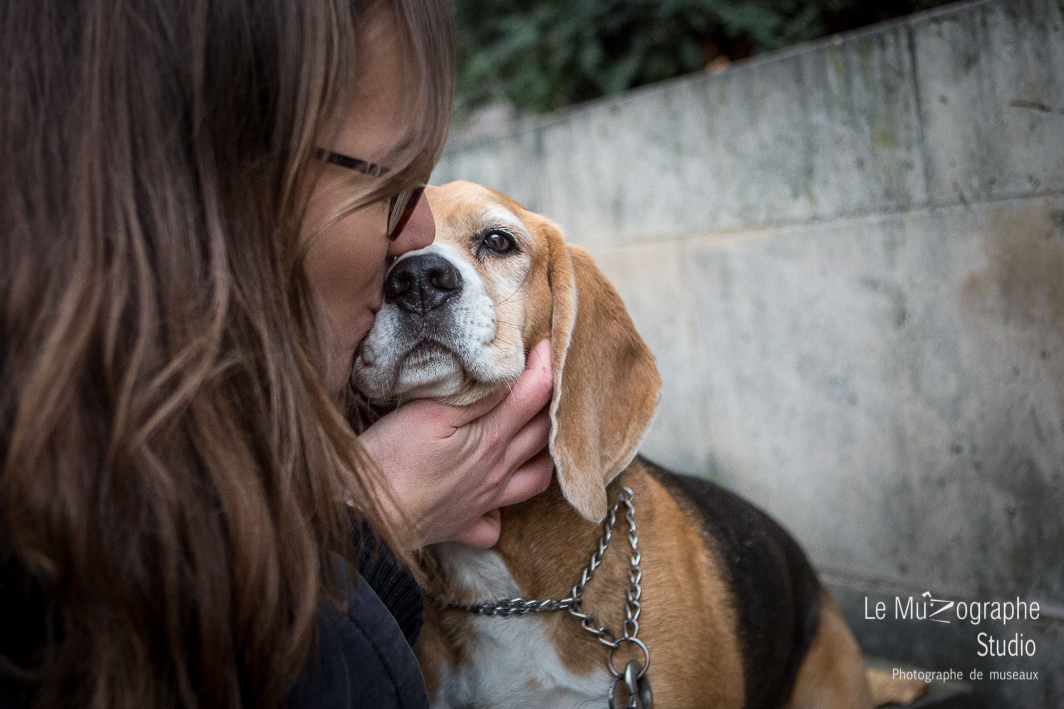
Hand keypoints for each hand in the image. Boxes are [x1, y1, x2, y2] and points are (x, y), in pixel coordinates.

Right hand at [359, 339, 553, 547]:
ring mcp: (483, 502)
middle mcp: (497, 472)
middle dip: (553, 403)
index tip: (546, 342)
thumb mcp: (429, 412)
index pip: (535, 395)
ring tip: (537, 437)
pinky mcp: (462, 526)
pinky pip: (494, 525)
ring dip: (544, 456)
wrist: (364, 515)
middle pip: (544, 434)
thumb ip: (475, 397)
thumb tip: (510, 378)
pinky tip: (494, 500)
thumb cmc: (391, 459)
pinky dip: (502, 512)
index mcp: (491, 439)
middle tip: (547, 379)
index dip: (545, 365)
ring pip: (535, 480)